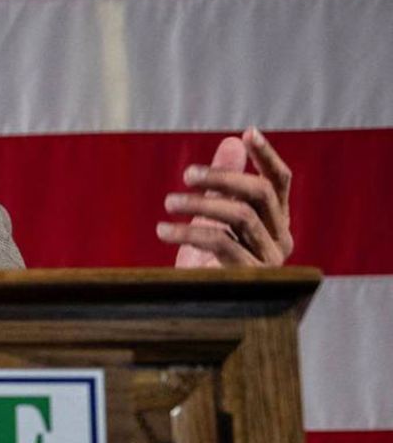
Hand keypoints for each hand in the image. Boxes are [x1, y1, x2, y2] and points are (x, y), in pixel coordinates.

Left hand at [157, 127, 292, 267]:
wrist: (199, 310)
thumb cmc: (207, 260)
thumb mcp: (214, 216)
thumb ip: (225, 181)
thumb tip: (233, 141)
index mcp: (275, 221)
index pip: (280, 182)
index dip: (266, 157)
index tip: (247, 132)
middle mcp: (279, 238)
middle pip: (261, 194)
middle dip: (223, 177)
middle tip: (186, 173)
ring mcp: (268, 259)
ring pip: (242, 216)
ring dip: (201, 204)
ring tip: (169, 201)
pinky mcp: (249, 278)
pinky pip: (221, 243)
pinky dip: (188, 232)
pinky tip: (163, 230)